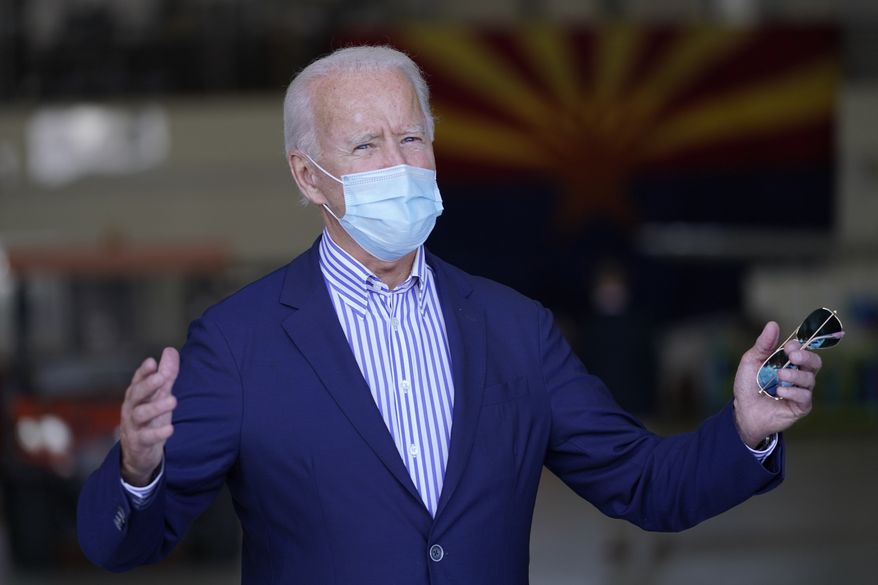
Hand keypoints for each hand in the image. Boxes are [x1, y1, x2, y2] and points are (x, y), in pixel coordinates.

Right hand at [119, 347, 178, 485]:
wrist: (138, 453)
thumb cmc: (150, 419)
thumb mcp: (159, 395)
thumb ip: (166, 375)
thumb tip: (170, 350)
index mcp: (136, 396)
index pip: (138, 380)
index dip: (144, 372)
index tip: (152, 362)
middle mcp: (132, 408)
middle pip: (136, 394)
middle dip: (147, 385)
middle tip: (161, 377)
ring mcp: (134, 426)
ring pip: (141, 414)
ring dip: (156, 407)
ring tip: (173, 400)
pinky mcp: (140, 443)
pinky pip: (146, 437)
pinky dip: (158, 433)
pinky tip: (170, 429)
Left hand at [732, 322, 820, 447]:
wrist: (743, 410)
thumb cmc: (748, 385)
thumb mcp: (752, 361)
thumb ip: (764, 345)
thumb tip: (773, 324)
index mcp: (788, 362)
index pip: (804, 350)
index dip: (800, 346)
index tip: (789, 346)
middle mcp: (799, 375)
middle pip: (815, 362)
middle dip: (806, 357)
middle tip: (792, 356)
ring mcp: (801, 391)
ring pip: (810, 379)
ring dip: (795, 375)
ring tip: (779, 375)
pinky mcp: (801, 407)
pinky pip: (805, 397)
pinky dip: (793, 392)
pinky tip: (779, 391)